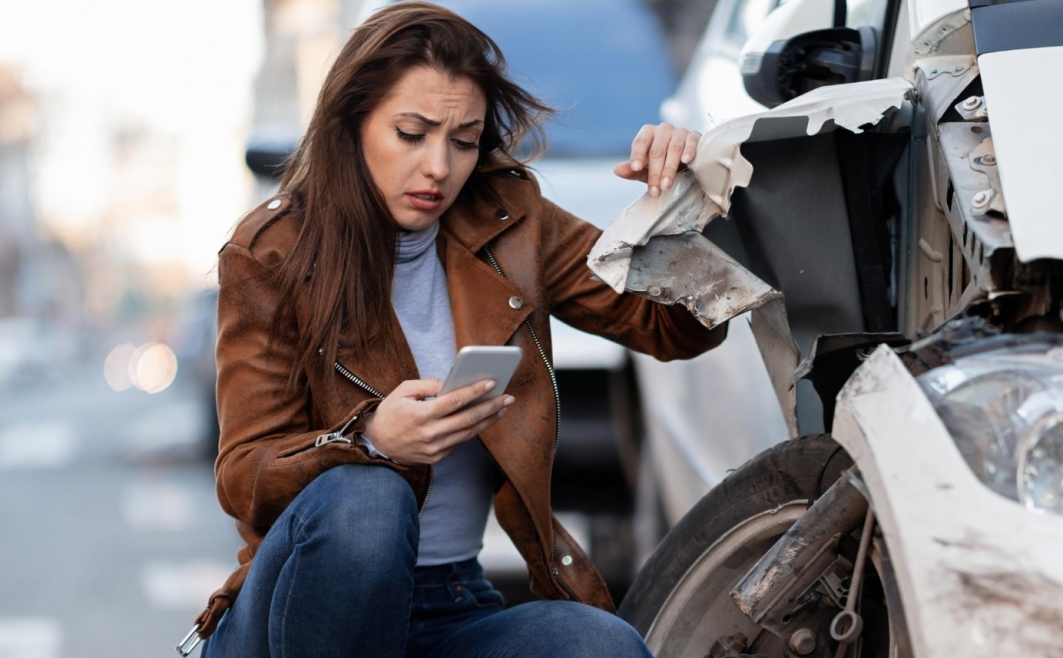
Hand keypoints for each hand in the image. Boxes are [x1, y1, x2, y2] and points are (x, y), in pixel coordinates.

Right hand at [361, 378, 513, 465]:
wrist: (377, 444)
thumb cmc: (391, 413)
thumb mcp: (403, 391)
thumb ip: (429, 386)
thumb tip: (452, 384)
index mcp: (421, 415)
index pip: (454, 401)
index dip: (474, 392)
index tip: (492, 383)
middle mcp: (430, 434)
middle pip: (468, 419)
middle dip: (491, 407)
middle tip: (508, 397)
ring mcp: (435, 449)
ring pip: (468, 433)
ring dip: (488, 420)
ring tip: (502, 408)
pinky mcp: (437, 457)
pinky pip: (459, 442)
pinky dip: (473, 430)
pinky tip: (484, 419)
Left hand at [613, 123, 700, 197]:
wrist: (686, 162)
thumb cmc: (662, 164)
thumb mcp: (646, 170)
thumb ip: (633, 171)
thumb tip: (617, 170)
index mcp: (648, 133)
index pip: (640, 143)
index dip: (637, 155)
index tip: (635, 168)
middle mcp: (663, 129)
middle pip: (657, 151)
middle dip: (655, 173)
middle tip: (655, 190)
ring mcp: (679, 131)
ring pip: (673, 149)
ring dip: (669, 169)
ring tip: (666, 185)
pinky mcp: (694, 136)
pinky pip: (691, 142)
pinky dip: (689, 151)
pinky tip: (686, 161)